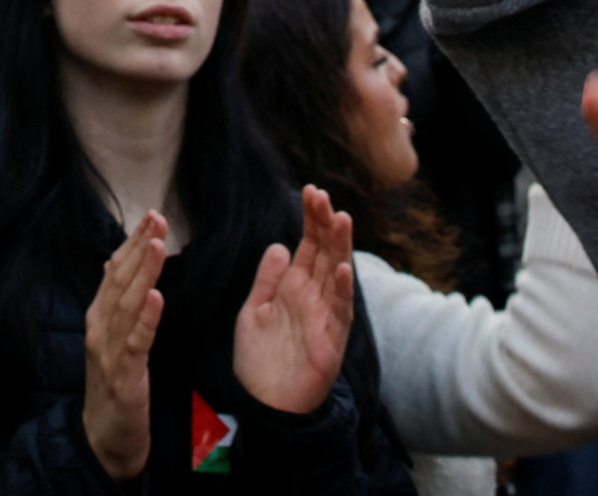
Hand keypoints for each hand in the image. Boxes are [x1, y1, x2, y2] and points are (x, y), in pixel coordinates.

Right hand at [82, 209, 167, 478]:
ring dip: (143, 273)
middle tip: (155, 219)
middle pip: (119, 281)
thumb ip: (111, 302)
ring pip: (127, 305)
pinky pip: (137, 343)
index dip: (131, 243)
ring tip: (156, 245)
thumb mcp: (110, 340)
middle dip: (138, 248)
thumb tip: (109, 263)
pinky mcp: (124, 376)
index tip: (150, 217)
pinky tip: (158, 298)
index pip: (115, 272)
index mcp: (98, 317)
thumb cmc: (113, 387)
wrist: (104, 439)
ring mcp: (109, 352)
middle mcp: (100, 328)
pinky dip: (147, 319)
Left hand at [231, 185, 354, 416]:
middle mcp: (314, 298)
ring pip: (337, 275)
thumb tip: (279, 245)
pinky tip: (343, 268)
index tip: (311, 191)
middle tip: (323, 195)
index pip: (308, 245)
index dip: (310, 219)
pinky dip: (343, 289)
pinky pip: (340, 312)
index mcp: (294, 288)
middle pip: (325, 253)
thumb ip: (266, 280)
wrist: (264, 406)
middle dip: (325, 224)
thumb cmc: (259, 362)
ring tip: (341, 218)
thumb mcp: (254, 312)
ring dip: (340, 247)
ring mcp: (325, 318)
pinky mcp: (331, 341)